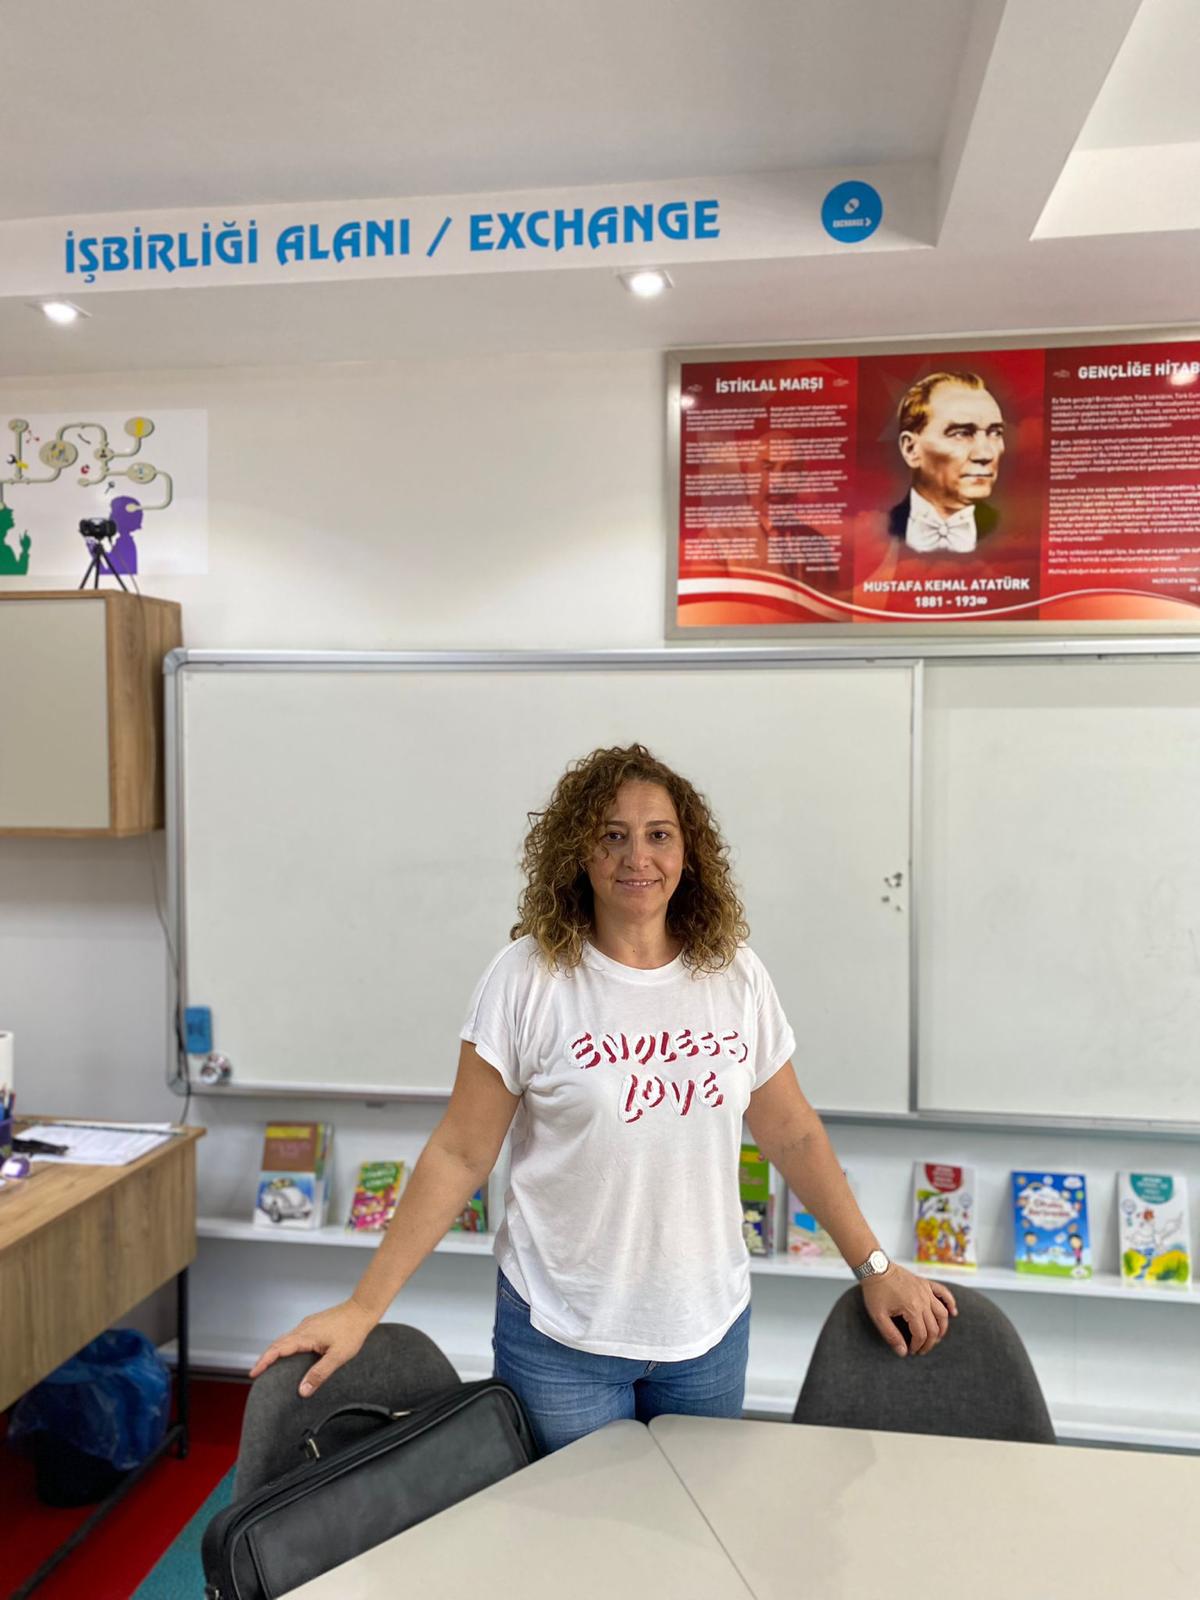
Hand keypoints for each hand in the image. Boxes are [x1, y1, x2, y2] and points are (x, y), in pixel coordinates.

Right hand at [248, 1299, 377, 1395]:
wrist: (361, 1310)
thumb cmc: (352, 1331)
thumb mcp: (337, 1357)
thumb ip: (319, 1374)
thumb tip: (302, 1391)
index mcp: (306, 1336)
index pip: (278, 1349)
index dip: (264, 1362)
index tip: (254, 1373)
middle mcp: (303, 1328)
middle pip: (277, 1343)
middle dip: (265, 1358)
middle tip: (257, 1372)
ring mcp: (308, 1325)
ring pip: (285, 1338)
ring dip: (275, 1351)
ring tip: (268, 1365)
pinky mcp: (313, 1324)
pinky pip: (293, 1335)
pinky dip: (285, 1345)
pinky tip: (289, 1353)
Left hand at [861, 1264, 956, 1356]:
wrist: (875, 1268)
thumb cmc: (875, 1292)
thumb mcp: (878, 1316)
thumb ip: (891, 1335)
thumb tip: (903, 1352)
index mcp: (912, 1308)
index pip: (921, 1334)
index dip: (918, 1346)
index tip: (911, 1351)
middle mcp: (923, 1300)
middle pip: (934, 1327)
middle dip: (929, 1342)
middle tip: (922, 1349)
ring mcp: (926, 1290)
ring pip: (942, 1314)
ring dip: (942, 1328)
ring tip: (936, 1338)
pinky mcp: (925, 1283)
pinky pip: (944, 1293)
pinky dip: (950, 1303)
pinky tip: (953, 1312)